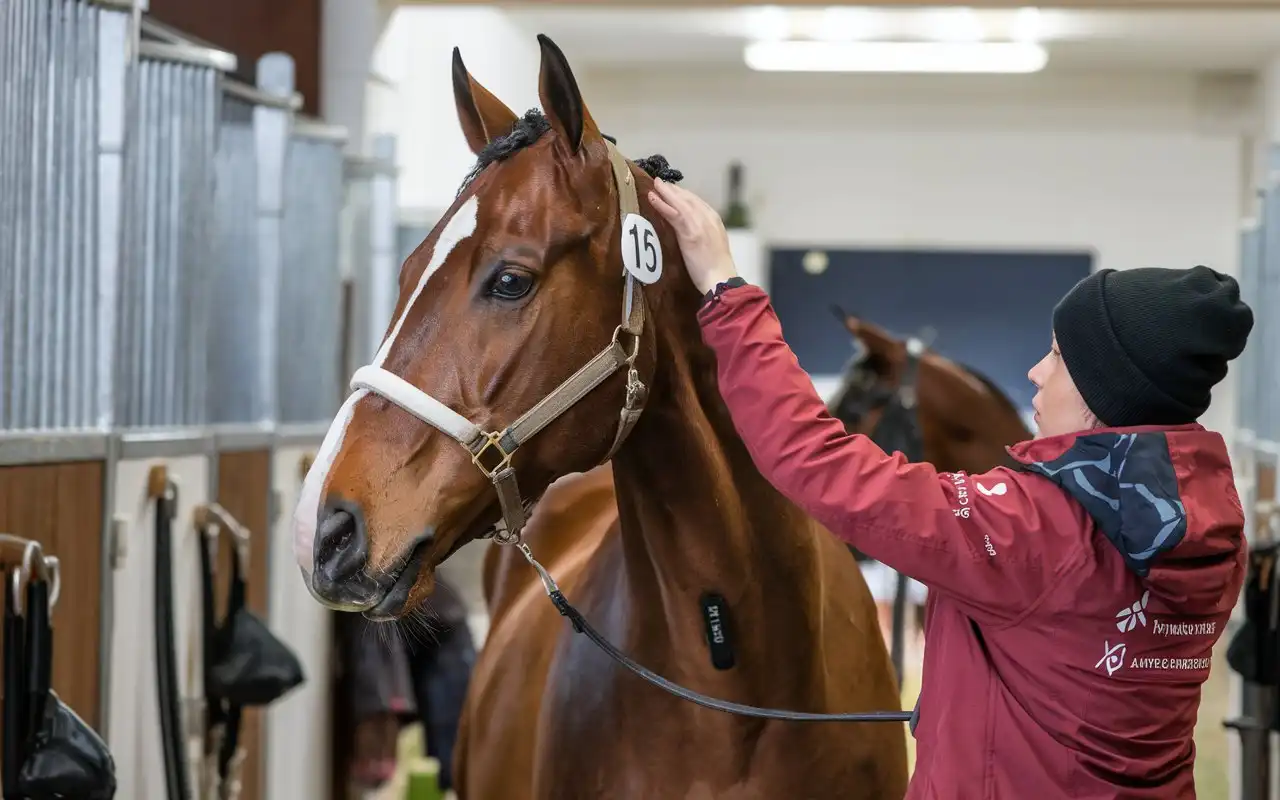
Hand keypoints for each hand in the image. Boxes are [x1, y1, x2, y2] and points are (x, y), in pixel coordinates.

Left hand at [648, 178, 738, 294]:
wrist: (721, 279)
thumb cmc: (716, 270)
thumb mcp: (713, 246)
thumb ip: (703, 234)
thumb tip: (690, 231)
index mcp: (715, 220)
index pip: (697, 202)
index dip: (684, 194)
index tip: (673, 189)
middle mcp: (708, 218)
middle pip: (688, 198)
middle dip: (674, 190)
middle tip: (661, 182)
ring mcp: (699, 224)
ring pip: (680, 202)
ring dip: (666, 192)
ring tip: (655, 184)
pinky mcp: (689, 233)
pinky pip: (673, 214)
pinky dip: (662, 204)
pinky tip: (653, 197)